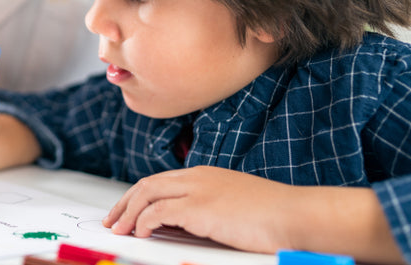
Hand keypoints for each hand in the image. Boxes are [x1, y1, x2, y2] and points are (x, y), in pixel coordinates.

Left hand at [104, 166, 405, 263]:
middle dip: (125, 203)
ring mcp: (197, 190)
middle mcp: (197, 178)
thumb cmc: (276, 217)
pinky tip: (140, 233)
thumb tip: (185, 227)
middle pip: (147, 184)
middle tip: (112, 220)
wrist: (298, 216)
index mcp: (205, 175)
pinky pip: (158, 212)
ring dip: (128, 213)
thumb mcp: (235, 208)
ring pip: (147, 194)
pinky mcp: (199, 208)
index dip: (139, 196)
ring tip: (118, 230)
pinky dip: (143, 222)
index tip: (126, 212)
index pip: (161, 182)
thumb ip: (209, 212)